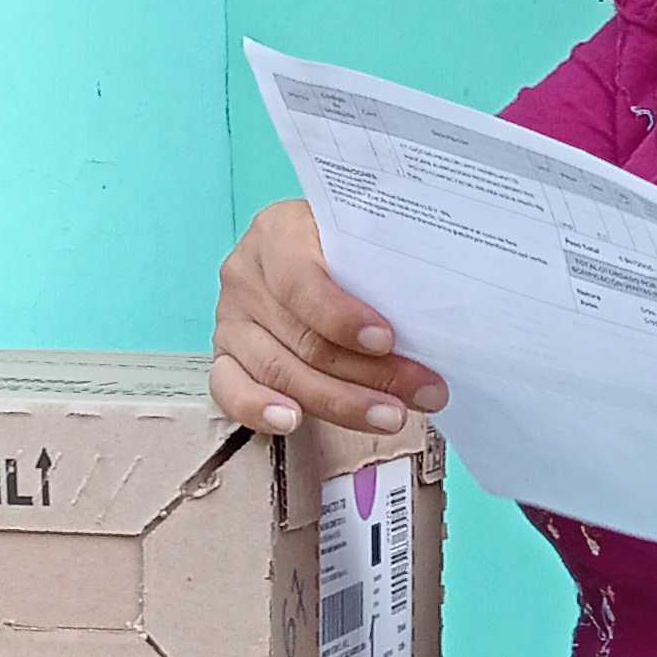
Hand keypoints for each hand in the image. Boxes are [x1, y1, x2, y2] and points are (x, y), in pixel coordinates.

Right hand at [209, 199, 448, 438]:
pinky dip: (260, 411)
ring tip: (390, 417)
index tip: (386, 341)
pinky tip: (293, 422)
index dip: (343, 317)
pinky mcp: (224, 358)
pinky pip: (232, 391)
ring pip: (281, 372)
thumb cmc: (346, 249)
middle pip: (304, 339)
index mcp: (277, 234)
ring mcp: (230, 320)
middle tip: (422, 392)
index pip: (303, 282)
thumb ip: (383, 271)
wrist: (309, 252)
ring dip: (340, 403)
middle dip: (370, 374)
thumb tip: (431, 326)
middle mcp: (245, 276)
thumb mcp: (363, 242)